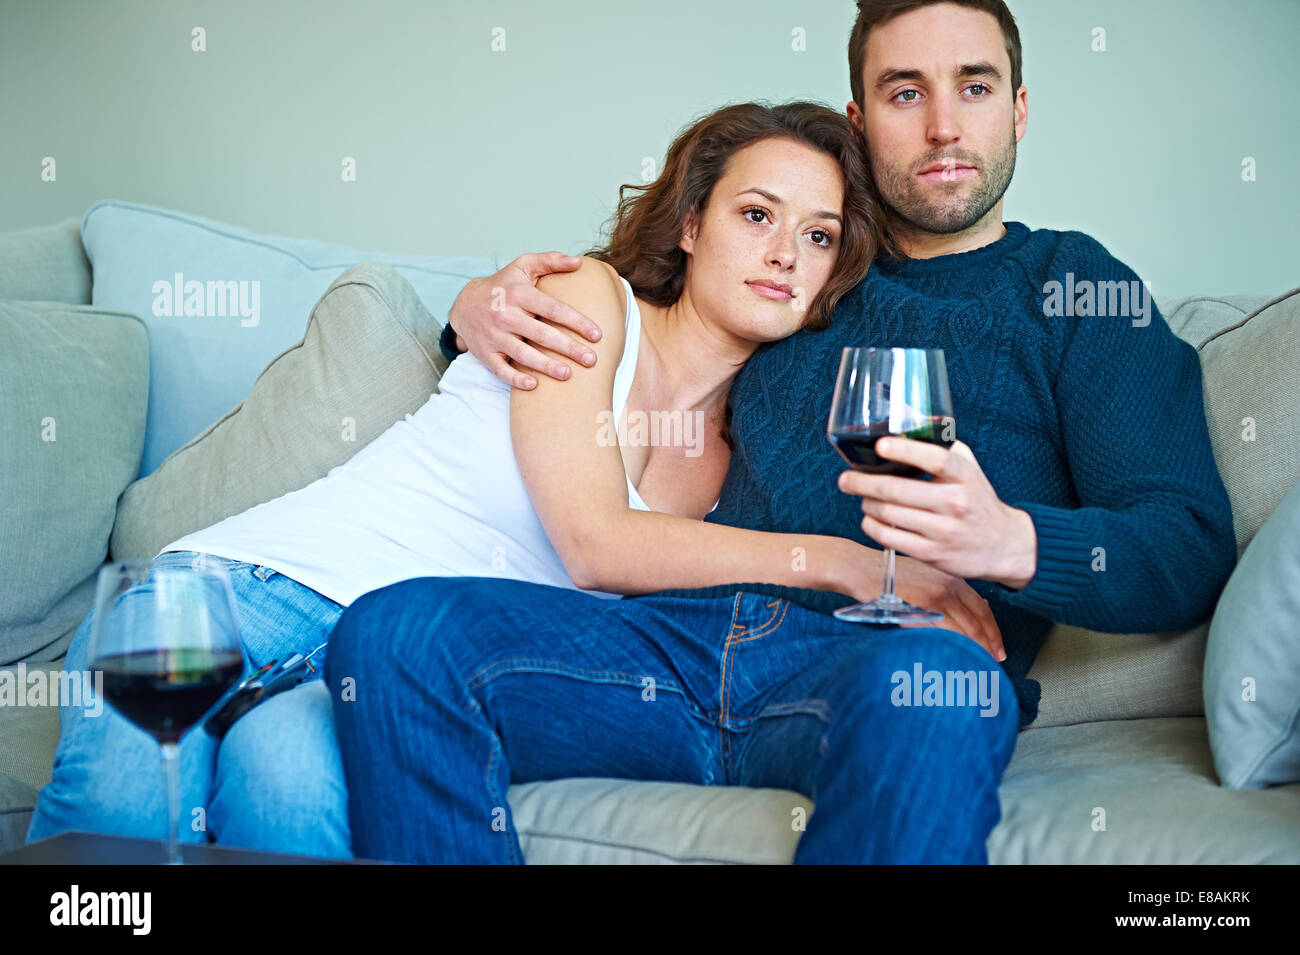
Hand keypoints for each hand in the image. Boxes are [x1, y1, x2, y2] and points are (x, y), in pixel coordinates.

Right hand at [446, 252, 603, 388]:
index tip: (597, 335)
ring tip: (568, 374)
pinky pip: (500, 369)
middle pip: (542, 334)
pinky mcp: (485, 354)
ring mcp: (494, 336)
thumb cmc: (503, 286)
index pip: (553, 309)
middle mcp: (506, 315)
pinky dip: (515, 378)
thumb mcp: (523, 266)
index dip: (576, 322)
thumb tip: (579, 262)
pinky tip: (533, 386)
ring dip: (546, 366)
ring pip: (522, 353)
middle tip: (591, 360)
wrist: (464, 304)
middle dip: (568, 348)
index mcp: (520, 294)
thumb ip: (551, 261)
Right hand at [835, 541, 1004, 661]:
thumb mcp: (925, 572)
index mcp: (952, 577)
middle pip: (978, 621)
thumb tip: (975, 606)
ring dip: (975, 650)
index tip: (998, 647)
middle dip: (989, 644)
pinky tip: (956, 658)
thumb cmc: (889, 572)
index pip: (983, 608)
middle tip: (995, 662)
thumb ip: (949, 588)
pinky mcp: (920, 609)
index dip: (993, 631)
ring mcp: (935, 597)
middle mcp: (948, 586)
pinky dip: (953, 648)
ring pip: (965, 631)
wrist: (861, 567)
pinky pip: (944, 634)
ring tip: (979, 666)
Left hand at [836, 437, 1036, 589]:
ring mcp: (943, 531)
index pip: (935, 459)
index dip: (905, 450)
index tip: (880, 445)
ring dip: (867, 503)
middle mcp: (955, 503)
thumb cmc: (976, 498)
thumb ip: (937, 443)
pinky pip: (889, 538)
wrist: (1002, 544)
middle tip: (846, 478)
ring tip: (862, 496)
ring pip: (889, 514)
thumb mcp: (966, 466)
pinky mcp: (932, 553)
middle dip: (863, 483)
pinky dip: (872, 525)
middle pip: (898, 490)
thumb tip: (901, 412)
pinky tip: (871, 517)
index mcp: (964, 476)